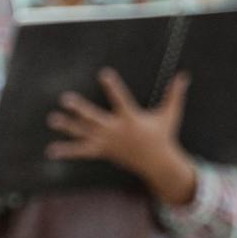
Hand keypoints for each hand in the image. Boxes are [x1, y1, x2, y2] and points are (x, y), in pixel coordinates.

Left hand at [46, 69, 197, 204]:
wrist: (157, 163)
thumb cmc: (163, 136)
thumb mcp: (170, 115)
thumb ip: (175, 95)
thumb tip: (184, 75)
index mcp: (131, 119)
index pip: (120, 99)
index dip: (113, 86)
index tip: (104, 73)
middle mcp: (116, 131)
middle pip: (94, 118)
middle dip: (80, 109)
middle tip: (66, 99)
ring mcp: (107, 142)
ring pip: (84, 133)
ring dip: (68, 127)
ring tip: (52, 119)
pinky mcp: (102, 151)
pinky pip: (82, 151)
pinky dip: (67, 151)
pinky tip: (51, 150)